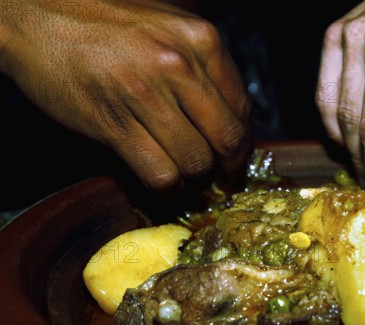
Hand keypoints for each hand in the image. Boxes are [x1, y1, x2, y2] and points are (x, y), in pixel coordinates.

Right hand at [0, 0, 250, 190]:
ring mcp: (145, 95)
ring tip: (185, 173)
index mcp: (200, 40)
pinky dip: (166, 185)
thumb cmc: (107, 23)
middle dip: (228, 167)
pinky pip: (160, 173)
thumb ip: (204, 67)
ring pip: (195, 162)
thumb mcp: (169, 28)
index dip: (243, 141)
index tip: (235, 155)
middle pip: (226, 140)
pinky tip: (162, 176)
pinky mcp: (113, 123)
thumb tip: (231, 118)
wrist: (38, 16)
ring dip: (194, 178)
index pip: (242, 108)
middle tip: (222, 177)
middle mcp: (178, 65)